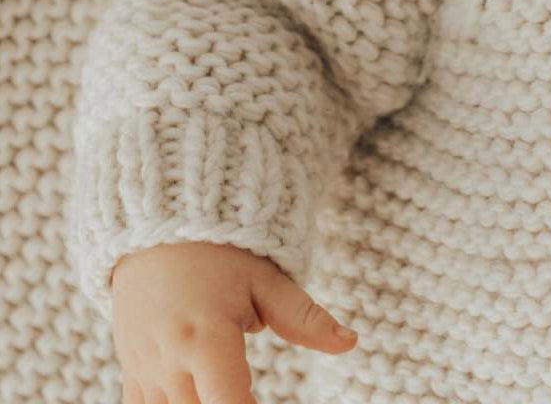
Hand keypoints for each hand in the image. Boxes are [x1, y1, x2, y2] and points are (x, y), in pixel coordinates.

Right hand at [111, 240, 357, 403]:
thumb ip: (304, 317)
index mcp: (206, 339)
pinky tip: (198, 393)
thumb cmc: (219, 252)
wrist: (156, 231)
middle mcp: (170, 363)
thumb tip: (349, 342)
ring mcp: (146, 373)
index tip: (265, 402)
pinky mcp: (133, 377)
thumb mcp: (265, 278)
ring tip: (229, 387)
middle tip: (254, 392)